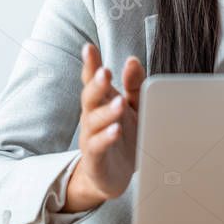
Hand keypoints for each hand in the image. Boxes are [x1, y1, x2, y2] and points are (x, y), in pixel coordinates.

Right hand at [61, 43, 145, 211]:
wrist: (113, 176)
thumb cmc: (124, 136)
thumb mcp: (133, 108)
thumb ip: (134, 85)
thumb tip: (132, 60)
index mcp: (103, 100)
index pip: (93, 78)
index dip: (91, 63)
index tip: (89, 48)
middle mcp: (93, 116)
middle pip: (90, 96)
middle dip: (96, 84)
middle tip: (104, 72)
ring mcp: (92, 136)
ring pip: (94, 120)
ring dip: (106, 111)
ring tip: (118, 102)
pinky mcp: (96, 157)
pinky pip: (98, 146)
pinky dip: (106, 138)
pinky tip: (115, 131)